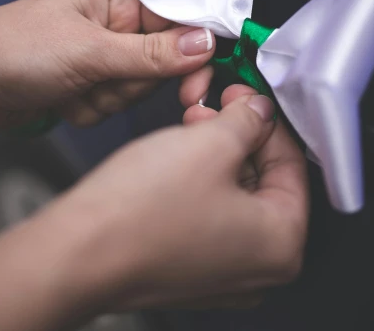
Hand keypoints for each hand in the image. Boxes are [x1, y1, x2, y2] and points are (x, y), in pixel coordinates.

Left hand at [0, 0, 215, 129]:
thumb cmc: (12, 49)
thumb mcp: (90, 52)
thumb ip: (153, 54)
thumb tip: (207, 44)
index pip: (180, 17)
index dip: (193, 51)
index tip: (195, 82)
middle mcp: (113, 20)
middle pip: (165, 60)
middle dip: (132, 82)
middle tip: (101, 80)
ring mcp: (100, 53)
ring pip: (140, 88)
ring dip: (108, 99)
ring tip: (72, 88)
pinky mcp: (86, 81)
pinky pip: (114, 105)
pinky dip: (92, 111)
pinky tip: (62, 101)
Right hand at [0, 86, 306, 330]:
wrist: (77, 252)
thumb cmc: (140, 211)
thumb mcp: (208, 143)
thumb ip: (247, 121)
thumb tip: (258, 111)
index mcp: (281, 244)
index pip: (295, 166)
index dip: (270, 120)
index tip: (250, 97)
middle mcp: (258, 270)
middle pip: (264, 183)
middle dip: (239, 136)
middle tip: (219, 106)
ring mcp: (221, 275)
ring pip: (232, 198)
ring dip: (215, 155)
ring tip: (189, 125)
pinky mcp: (187, 271)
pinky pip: (206, 217)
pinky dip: (197, 183)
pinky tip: (174, 157)